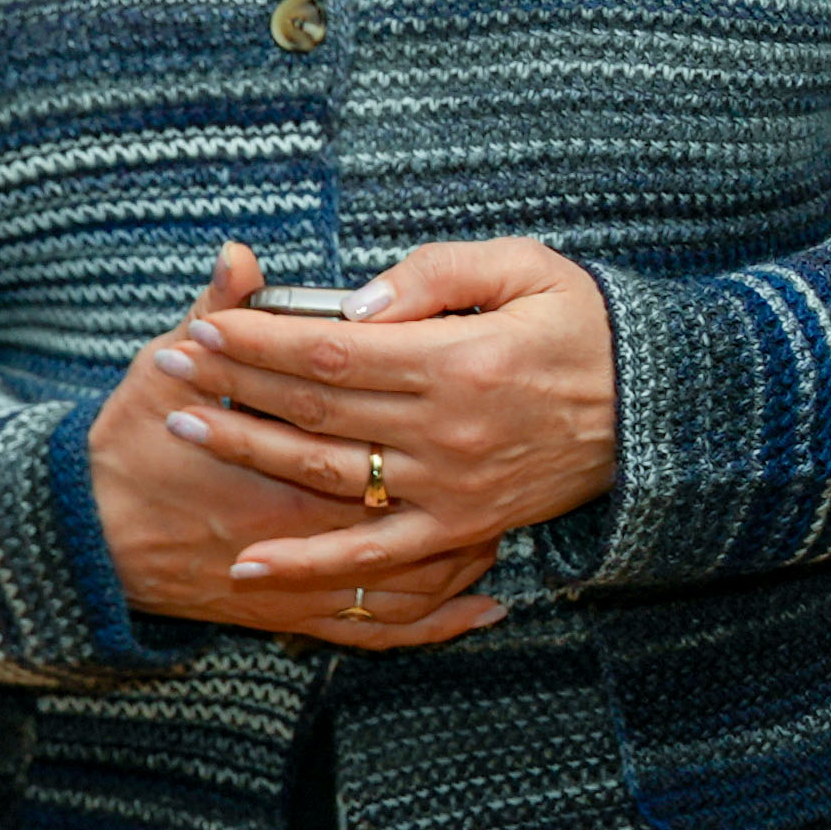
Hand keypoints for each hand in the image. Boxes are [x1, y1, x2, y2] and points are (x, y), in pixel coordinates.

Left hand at [138, 238, 620, 612]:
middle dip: (235, 384)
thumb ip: (438, 276)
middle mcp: (446, 431)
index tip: (208, 323)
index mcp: (458, 361)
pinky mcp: (460, 528)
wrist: (659, 412)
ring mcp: (449, 488)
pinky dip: (309, 562)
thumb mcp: (527, 267)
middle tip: (171, 364)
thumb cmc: (588, 325)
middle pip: (315, 408)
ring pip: (326, 474)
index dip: (261, 339)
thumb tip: (357, 306)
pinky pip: (373, 554)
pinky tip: (249, 562)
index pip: (331, 350)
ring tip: (186, 427)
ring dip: (250, 451)